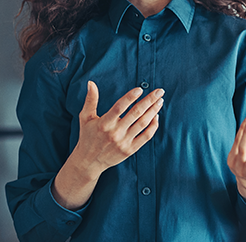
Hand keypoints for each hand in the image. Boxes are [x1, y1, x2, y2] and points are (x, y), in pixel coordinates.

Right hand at [52, 81, 162, 208]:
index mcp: (104, 123)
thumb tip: (91, 83)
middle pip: (136, 113)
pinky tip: (156, 116)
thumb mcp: (85, 118)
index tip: (140, 89)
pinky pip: (146, 136)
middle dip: (149, 100)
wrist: (89, 162)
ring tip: (160, 101)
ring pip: (143, 124)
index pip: (119, 107)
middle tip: (159, 91)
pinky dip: (153, 126)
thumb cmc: (87, 136)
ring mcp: (124, 142)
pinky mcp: (130, 150)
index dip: (130, 97)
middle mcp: (115, 133)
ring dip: (153, 111)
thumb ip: (90, 100)